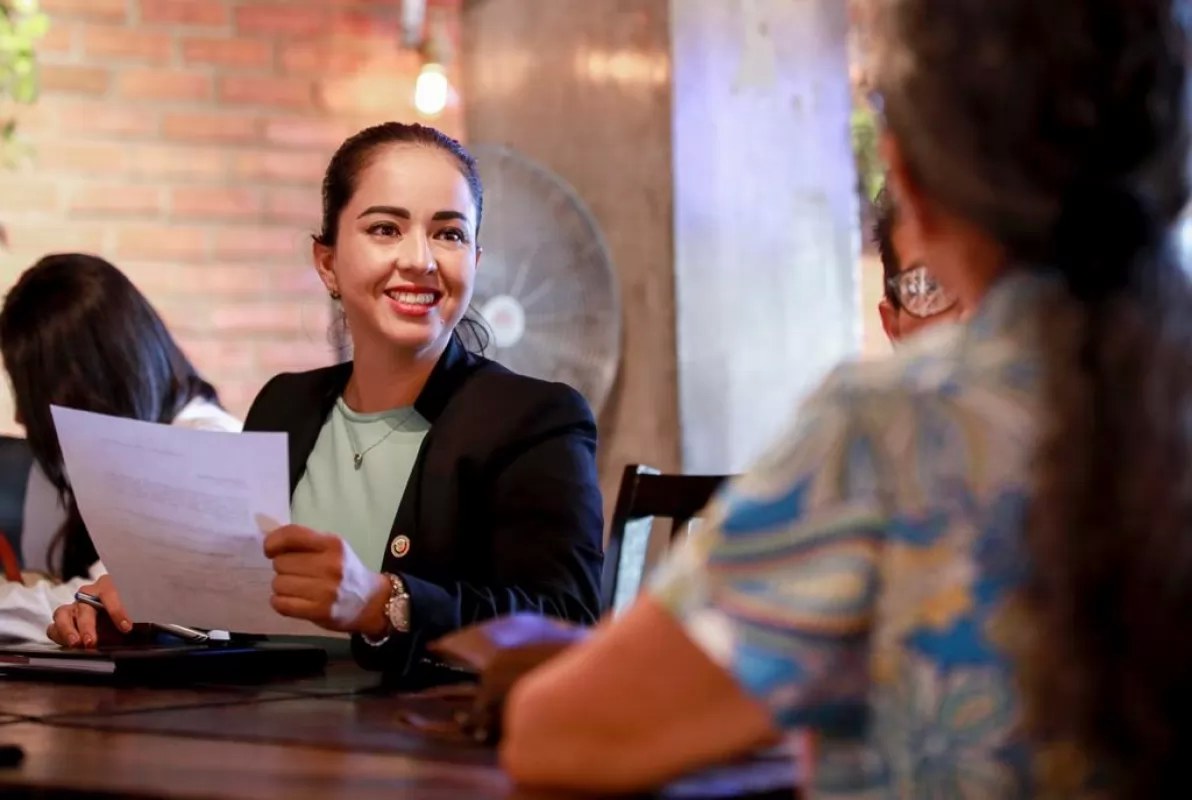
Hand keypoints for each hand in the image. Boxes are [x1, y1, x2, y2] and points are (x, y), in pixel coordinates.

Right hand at [47, 574, 133, 648]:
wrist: (108, 605)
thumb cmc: (121, 607)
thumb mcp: (129, 608)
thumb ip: (128, 618)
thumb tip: (132, 631)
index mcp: (106, 586)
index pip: (109, 594)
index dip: (117, 611)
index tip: (126, 627)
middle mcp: (86, 595)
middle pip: (84, 607)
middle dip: (87, 626)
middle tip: (91, 642)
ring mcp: (73, 606)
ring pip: (63, 613)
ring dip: (67, 630)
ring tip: (75, 643)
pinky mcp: (63, 619)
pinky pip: (54, 626)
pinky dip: (59, 636)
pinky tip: (68, 645)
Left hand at [263, 525, 389, 635]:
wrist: (371, 602)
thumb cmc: (346, 571)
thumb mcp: (333, 548)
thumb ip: (305, 542)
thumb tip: (268, 540)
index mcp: (333, 544)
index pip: (291, 535)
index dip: (272, 542)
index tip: (270, 550)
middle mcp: (330, 565)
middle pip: (280, 562)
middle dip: (283, 568)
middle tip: (297, 573)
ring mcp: (325, 590)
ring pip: (278, 584)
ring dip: (282, 586)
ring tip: (297, 588)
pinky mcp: (319, 612)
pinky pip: (281, 604)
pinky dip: (280, 602)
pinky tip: (291, 600)